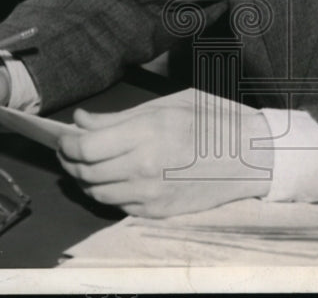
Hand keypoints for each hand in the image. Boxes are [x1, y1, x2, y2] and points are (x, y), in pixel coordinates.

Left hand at [57, 96, 273, 217]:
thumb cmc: (215, 122)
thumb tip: (83, 122)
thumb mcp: (169, 105)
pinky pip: (117, 206)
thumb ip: (121, 117)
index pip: (85, 147)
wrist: (252, 156)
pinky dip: (107, 193)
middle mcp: (145, 167)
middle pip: (85, 172)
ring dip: (84, 180)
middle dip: (70, 161)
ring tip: (87, 165)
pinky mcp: (158, 212)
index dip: (67, 143)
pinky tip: (112, 179)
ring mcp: (151, 194)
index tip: (64, 137)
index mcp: (148, 133)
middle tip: (69, 150)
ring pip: (96, 193)